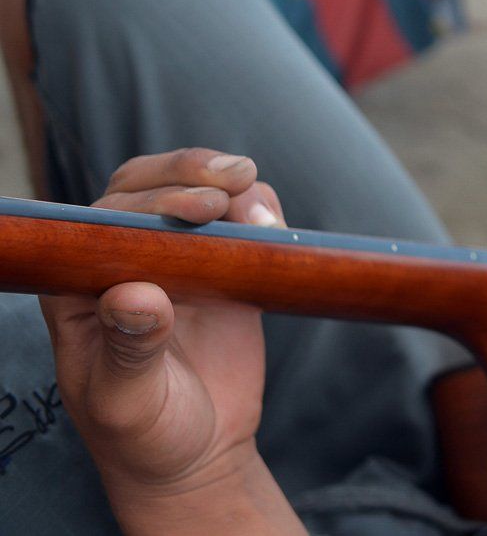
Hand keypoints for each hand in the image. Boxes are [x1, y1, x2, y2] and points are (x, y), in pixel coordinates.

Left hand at [39, 149, 282, 501]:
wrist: (196, 453)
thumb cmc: (143, 435)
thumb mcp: (126, 403)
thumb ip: (128, 350)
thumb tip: (133, 295)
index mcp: (78, 287)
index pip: (105, 220)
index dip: (149, 202)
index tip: (198, 207)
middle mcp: (124, 261)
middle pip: (145, 185)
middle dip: (188, 170)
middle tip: (233, 178)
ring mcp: (176, 259)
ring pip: (195, 189)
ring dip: (229, 182)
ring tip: (258, 208)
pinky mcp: (224, 266)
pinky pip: (240, 218)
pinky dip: (259, 207)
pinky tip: (271, 222)